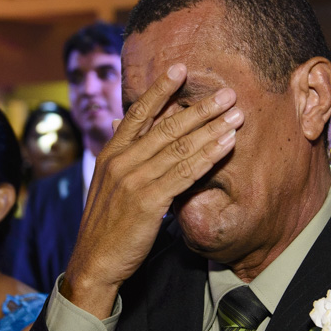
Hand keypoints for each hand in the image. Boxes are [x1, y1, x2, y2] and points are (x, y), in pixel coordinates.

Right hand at [62, 64, 242, 317]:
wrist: (94, 261)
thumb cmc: (106, 224)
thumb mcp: (108, 183)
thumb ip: (123, 154)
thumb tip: (128, 123)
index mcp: (110, 153)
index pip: (138, 113)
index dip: (160, 90)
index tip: (180, 68)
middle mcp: (121, 161)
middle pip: (166, 126)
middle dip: (200, 108)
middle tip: (227, 93)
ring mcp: (134, 180)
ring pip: (179, 147)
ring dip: (211, 128)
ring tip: (236, 115)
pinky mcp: (148, 201)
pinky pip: (185, 173)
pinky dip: (208, 156)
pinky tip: (226, 145)